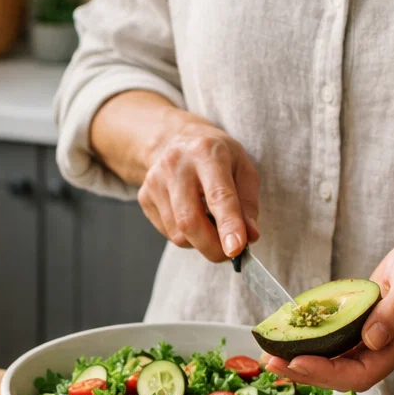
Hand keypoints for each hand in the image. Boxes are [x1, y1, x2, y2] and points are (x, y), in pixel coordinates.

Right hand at [137, 114, 260, 261]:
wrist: (174, 139)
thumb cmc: (215, 156)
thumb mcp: (242, 168)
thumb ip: (248, 203)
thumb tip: (250, 236)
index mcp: (206, 152)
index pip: (218, 195)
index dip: (228, 225)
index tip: (236, 249)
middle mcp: (176, 165)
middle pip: (190, 221)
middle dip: (212, 247)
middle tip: (228, 254)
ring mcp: (155, 181)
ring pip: (178, 233)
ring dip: (200, 242)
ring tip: (211, 225)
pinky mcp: (144, 197)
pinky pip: (167, 232)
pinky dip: (186, 236)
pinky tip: (192, 217)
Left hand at [262, 231, 393, 390]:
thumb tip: (371, 340)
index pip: (362, 373)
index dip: (328, 373)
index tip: (297, 362)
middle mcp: (389, 351)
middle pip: (344, 377)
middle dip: (306, 373)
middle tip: (270, 362)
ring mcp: (377, 345)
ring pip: (337, 367)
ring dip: (304, 365)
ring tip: (270, 358)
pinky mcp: (366, 334)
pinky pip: (337, 349)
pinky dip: (312, 349)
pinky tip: (288, 344)